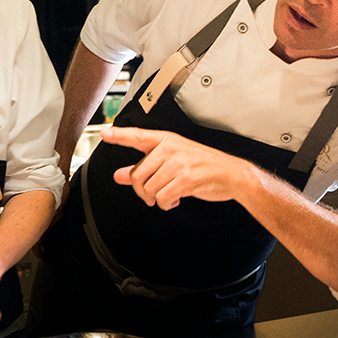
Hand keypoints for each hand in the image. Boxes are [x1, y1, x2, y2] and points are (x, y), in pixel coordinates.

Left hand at [103, 126, 256, 209]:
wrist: (233, 175)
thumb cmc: (203, 166)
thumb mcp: (173, 161)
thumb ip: (144, 167)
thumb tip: (119, 175)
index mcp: (167, 140)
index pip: (138, 137)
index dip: (119, 135)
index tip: (104, 133)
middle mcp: (170, 149)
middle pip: (138, 175)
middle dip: (142, 190)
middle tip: (152, 195)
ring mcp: (178, 163)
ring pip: (149, 188)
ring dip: (156, 198)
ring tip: (169, 194)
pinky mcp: (185, 179)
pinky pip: (162, 198)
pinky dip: (166, 204)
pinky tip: (175, 199)